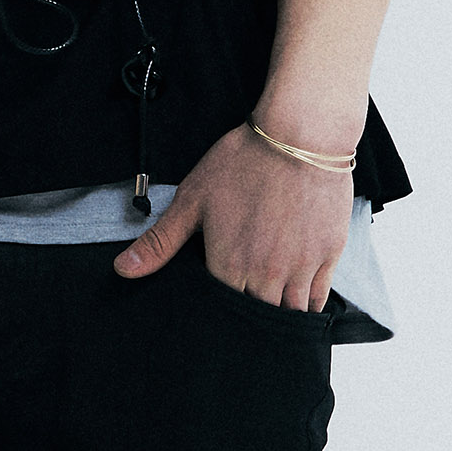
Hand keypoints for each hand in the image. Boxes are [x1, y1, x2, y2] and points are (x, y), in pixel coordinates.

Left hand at [113, 115, 354, 310]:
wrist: (300, 136)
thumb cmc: (244, 162)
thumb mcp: (193, 199)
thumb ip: (161, 241)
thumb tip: (123, 270)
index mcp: (230, 266)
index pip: (222, 309)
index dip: (219, 304)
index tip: (219, 295)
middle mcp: (266, 276)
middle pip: (257, 314)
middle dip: (249, 311)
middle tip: (245, 294)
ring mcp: (301, 268)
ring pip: (290, 312)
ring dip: (279, 310)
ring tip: (269, 298)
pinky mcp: (329, 255)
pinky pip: (317, 298)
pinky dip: (307, 302)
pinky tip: (298, 294)